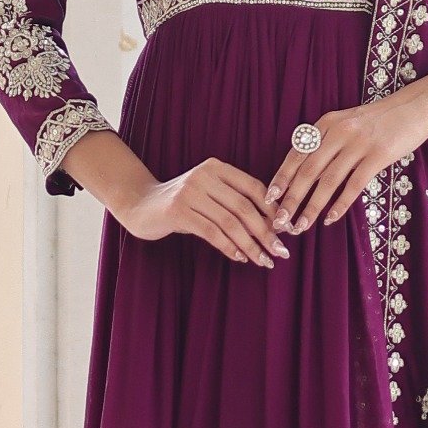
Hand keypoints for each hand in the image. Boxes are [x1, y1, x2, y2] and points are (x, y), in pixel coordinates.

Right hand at [120, 158, 291, 267]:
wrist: (141, 205)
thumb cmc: (182, 203)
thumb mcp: (209, 194)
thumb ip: (234, 202)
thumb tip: (272, 226)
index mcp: (216, 167)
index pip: (253, 187)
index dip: (272, 209)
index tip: (286, 230)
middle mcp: (204, 175)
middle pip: (244, 206)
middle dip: (266, 231)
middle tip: (281, 251)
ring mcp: (190, 192)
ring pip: (230, 222)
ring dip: (250, 244)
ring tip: (264, 260)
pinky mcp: (178, 211)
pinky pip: (211, 232)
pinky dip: (229, 246)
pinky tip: (240, 257)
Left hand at [267, 91, 427, 231]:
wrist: (415, 106)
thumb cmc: (378, 120)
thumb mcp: (347, 123)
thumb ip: (327, 144)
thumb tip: (305, 175)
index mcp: (326, 123)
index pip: (296, 154)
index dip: (281, 178)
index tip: (269, 199)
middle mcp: (338, 132)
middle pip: (307, 171)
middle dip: (291, 199)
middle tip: (279, 221)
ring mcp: (358, 143)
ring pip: (328, 181)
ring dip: (312, 207)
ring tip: (301, 226)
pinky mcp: (378, 154)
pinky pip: (354, 184)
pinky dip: (340, 204)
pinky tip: (330, 219)